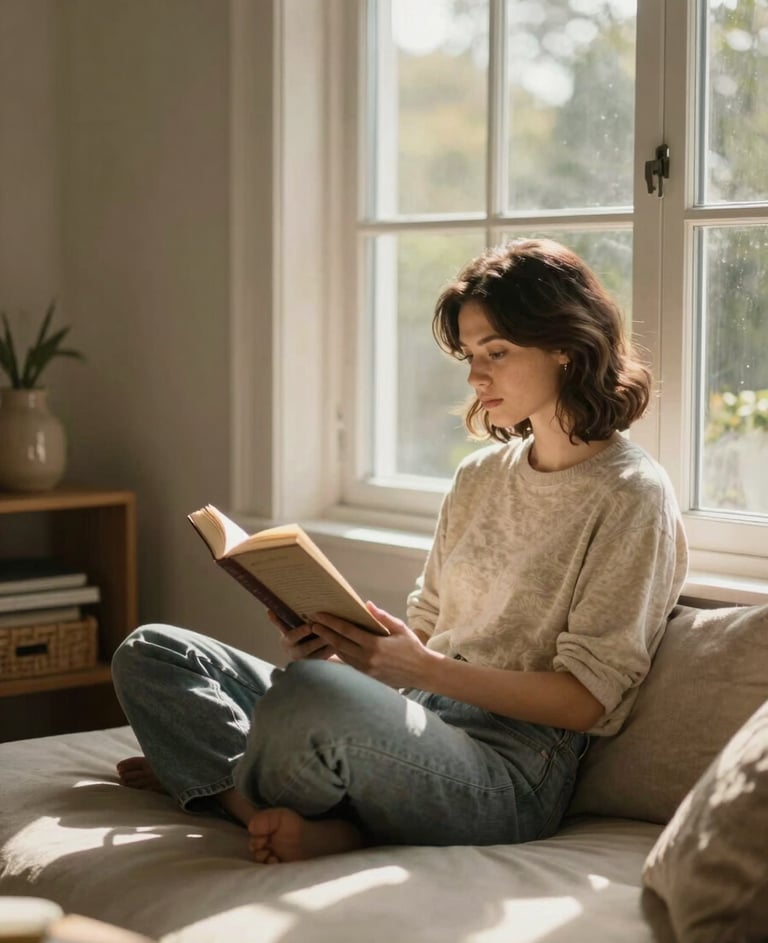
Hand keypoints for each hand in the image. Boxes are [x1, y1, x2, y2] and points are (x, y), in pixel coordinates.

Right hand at [267, 610, 338, 661]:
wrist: (299, 654)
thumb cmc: (294, 635)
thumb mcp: (285, 628)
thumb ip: (278, 621)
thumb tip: (268, 610)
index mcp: (287, 642)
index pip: (291, 637)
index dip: (300, 632)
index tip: (310, 626)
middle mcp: (295, 654)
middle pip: (307, 648)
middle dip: (318, 640)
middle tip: (329, 631)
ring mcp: (307, 662)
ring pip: (319, 656)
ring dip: (328, 647)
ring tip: (339, 637)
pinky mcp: (318, 666)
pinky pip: (327, 660)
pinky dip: (334, 654)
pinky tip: (343, 647)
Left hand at [309, 601, 440, 688]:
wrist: (422, 672)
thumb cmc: (412, 647)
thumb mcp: (400, 628)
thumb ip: (382, 617)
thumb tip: (366, 605)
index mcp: (375, 645)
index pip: (347, 631)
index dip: (331, 622)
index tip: (319, 615)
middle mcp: (368, 658)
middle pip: (340, 644)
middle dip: (324, 633)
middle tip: (311, 623)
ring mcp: (367, 669)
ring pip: (342, 655)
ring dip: (329, 644)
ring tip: (319, 633)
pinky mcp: (368, 676)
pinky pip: (349, 664)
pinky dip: (339, 655)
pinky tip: (332, 648)